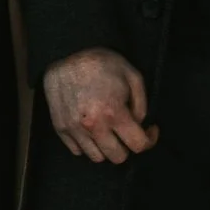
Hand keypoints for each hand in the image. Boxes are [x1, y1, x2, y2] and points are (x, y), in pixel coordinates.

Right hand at [42, 47, 156, 163]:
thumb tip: (140, 124)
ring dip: (106, 147)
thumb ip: (141, 103)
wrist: (66, 52)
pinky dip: (87, 145)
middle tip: (126, 130)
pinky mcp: (60, 128)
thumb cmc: (101, 62)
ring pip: (97, 157)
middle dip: (127, 146)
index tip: (149, 131)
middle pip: (117, 158)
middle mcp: (92, 126)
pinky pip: (77, 150)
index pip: (138, 146)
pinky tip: (91, 129)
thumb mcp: (132, 75)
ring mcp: (74, 129)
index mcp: (113, 112)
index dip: (149, 140)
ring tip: (107, 130)